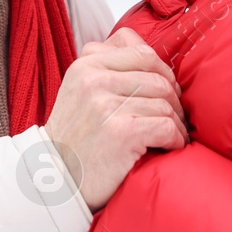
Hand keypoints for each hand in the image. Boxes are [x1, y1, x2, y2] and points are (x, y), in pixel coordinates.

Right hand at [44, 28, 187, 210]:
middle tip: (174, 116)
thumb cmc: (75, 138)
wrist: (56, 180)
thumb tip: (151, 56)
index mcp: (85, 65)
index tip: (166, 90)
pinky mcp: (121, 132)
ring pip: (164, 103)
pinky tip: (169, 147)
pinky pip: (166, 126)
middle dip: (173, 99)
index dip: (162, 70)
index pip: (141, 51)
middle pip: (158, 78)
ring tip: (172, 135)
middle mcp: (94, 80)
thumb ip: (106, 68)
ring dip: (175, 123)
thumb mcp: (79, 92)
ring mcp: (105, 105)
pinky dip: (175, 139)